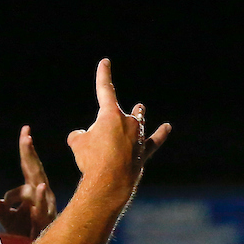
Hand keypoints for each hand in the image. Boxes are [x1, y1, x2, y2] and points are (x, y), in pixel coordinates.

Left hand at [0, 126, 56, 239]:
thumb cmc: (24, 232)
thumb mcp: (9, 217)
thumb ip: (2, 207)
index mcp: (32, 190)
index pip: (29, 166)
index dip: (27, 150)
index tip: (25, 131)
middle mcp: (42, 194)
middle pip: (35, 169)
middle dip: (30, 152)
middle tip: (26, 135)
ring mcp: (46, 205)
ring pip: (40, 185)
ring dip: (35, 168)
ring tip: (29, 152)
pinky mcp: (46, 219)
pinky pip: (42, 205)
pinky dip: (40, 196)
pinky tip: (38, 186)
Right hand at [66, 59, 170, 196]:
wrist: (109, 181)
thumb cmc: (92, 160)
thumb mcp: (77, 144)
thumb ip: (79, 135)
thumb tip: (81, 136)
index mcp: (110, 114)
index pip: (105, 89)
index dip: (104, 75)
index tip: (105, 62)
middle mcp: (128, 122)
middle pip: (118, 114)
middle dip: (106, 123)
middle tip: (98, 140)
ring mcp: (138, 136)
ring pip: (137, 122)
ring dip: (137, 115)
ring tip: (140, 106)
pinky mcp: (144, 152)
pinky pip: (154, 140)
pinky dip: (160, 134)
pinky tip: (167, 127)